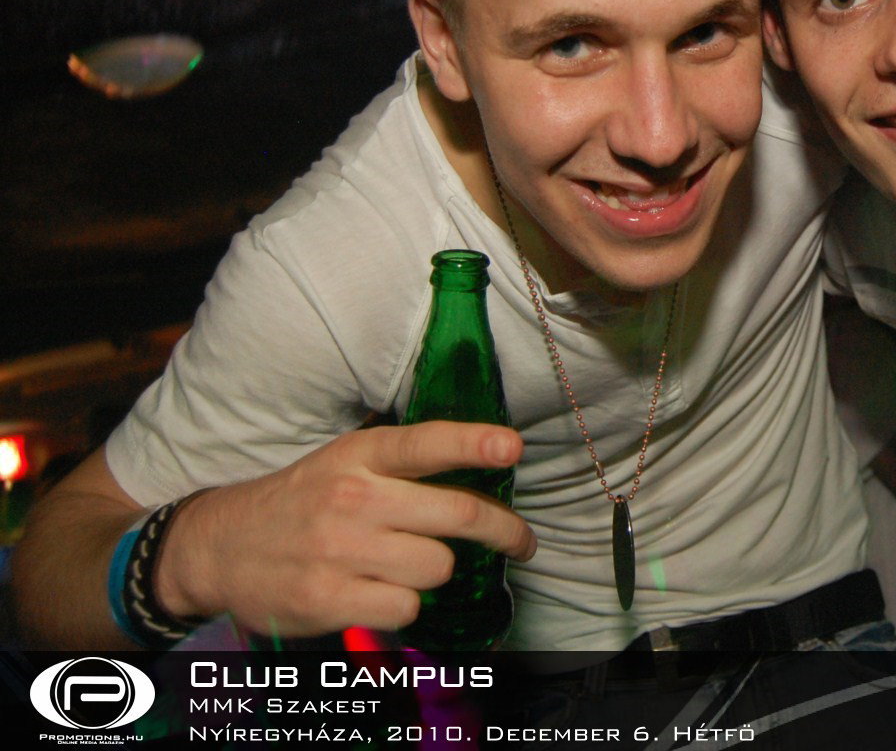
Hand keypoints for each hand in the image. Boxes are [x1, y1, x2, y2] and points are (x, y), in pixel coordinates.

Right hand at [156, 422, 533, 637]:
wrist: (219, 546)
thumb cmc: (302, 500)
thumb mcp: (345, 461)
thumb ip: (406, 464)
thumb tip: (485, 465)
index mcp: (360, 455)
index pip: (426, 443)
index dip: (474, 444)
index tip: (511, 450)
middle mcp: (353, 496)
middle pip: (458, 514)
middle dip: (504, 531)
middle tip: (520, 541)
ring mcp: (340, 550)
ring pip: (438, 567)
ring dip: (435, 571)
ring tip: (407, 565)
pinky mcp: (328, 598)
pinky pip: (406, 607)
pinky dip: (403, 606)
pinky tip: (378, 592)